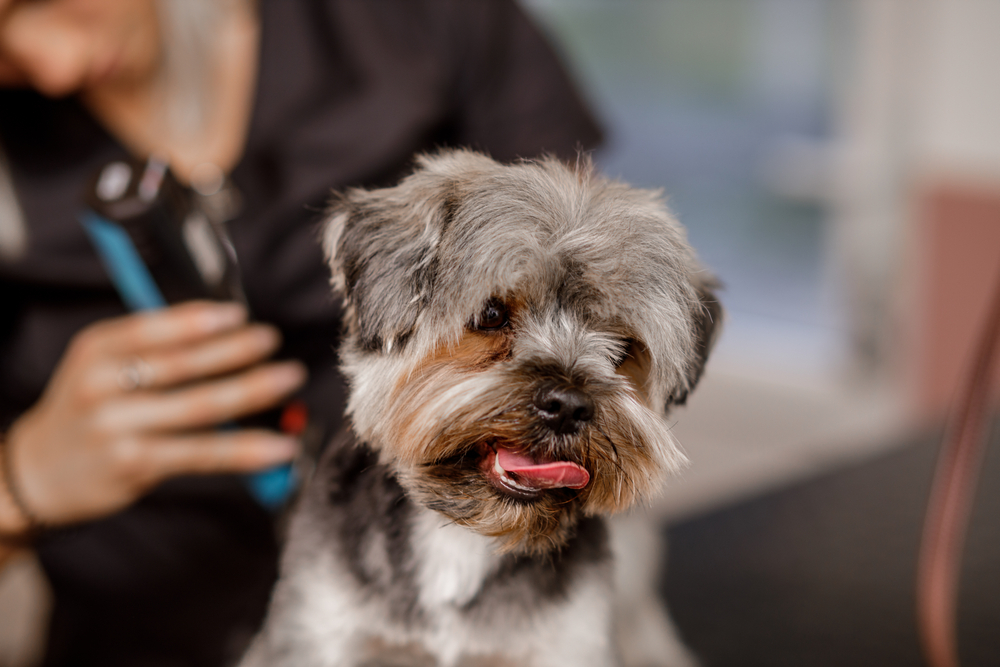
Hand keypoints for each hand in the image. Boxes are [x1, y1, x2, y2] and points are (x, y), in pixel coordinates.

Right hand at [0, 301, 305, 531]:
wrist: (39, 473)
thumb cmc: (89, 408)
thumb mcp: (100, 364)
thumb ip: (151, 345)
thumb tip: (226, 326)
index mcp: (96, 349)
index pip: (152, 327)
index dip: (198, 319)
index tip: (238, 313)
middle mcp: (102, 386)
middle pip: (183, 364)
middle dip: (236, 349)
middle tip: (270, 339)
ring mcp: (118, 428)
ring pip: (200, 406)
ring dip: (252, 390)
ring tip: (288, 377)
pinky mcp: (136, 465)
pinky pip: (202, 453)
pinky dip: (245, 448)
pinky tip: (280, 445)